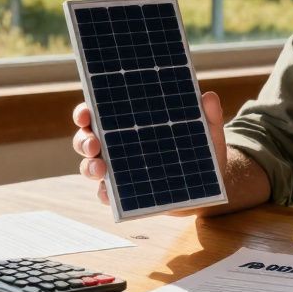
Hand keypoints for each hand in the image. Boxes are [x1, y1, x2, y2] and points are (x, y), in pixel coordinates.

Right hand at [71, 91, 230, 210]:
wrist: (206, 184)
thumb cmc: (200, 150)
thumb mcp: (207, 131)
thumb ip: (208, 115)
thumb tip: (209, 96)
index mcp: (130, 123)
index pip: (98, 114)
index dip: (85, 113)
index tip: (85, 114)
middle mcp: (117, 146)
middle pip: (87, 140)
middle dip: (84, 141)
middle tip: (93, 144)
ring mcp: (118, 171)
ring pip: (90, 167)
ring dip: (89, 167)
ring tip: (100, 168)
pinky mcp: (125, 193)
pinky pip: (106, 195)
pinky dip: (104, 193)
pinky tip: (109, 192)